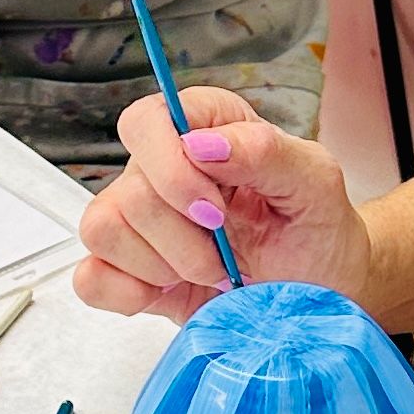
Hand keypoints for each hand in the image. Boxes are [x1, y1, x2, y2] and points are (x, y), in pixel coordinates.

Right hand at [73, 85, 373, 324]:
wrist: (322, 290)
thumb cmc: (318, 226)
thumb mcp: (315, 182)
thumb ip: (266, 152)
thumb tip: (200, 143)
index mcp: (206, 126)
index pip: (146, 120)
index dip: (170, 167)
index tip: (216, 208)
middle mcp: (163, 167)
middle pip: (127, 190)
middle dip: (182, 237)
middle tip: (228, 256)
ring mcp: (141, 221)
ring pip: (102, 229)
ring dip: (161, 265)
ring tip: (209, 273)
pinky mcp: (130, 272)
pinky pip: (90, 278)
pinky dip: (129, 293)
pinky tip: (172, 292)